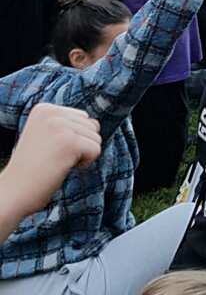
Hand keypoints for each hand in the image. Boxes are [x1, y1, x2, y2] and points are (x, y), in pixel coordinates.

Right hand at [0, 104, 100, 224]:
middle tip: (52, 158)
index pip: (83, 117)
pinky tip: (62, 168)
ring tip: (55, 162)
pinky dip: (84, 163)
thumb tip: (95, 122)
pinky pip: (96, 150)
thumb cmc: (32, 169)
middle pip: (92, 126)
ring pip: (96, 138)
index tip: (48, 149)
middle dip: (79, 146)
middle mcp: (51, 112)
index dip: (72, 138)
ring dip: (81, 155)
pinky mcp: (70, 142)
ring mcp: (60, 126)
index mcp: (44, 109)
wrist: (12, 193)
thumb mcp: (45, 136)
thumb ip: (67, 124)